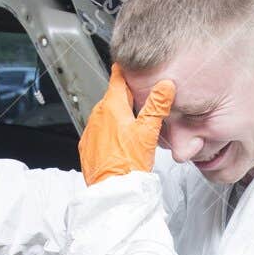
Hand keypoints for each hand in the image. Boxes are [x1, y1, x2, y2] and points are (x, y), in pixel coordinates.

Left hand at [78, 64, 174, 184]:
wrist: (113, 190)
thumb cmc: (129, 163)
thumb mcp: (148, 131)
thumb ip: (158, 105)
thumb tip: (166, 85)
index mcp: (112, 106)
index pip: (117, 78)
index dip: (125, 70)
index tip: (128, 64)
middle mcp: (97, 115)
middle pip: (113, 97)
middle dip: (126, 97)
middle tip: (141, 100)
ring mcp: (90, 130)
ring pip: (106, 114)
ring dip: (118, 115)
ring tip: (133, 125)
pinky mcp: (87, 145)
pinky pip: (99, 131)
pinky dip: (109, 131)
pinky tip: (121, 141)